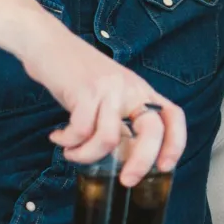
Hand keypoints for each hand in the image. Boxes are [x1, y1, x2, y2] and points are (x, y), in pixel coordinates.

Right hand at [24, 26, 185, 185]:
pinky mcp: (84, 91)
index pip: (173, 115)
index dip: (176, 142)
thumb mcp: (109, 93)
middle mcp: (130, 88)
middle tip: (125, 181)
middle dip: (140, 163)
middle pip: (151, 131)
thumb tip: (124, 157)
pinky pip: (80, 131)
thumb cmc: (77, 74)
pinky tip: (59, 138)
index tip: (165, 166)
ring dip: (87, 155)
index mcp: (140, 90)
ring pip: (109, 138)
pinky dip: (68, 142)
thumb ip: (120, 119)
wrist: (48, 43)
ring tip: (72, 153)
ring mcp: (109, 89)